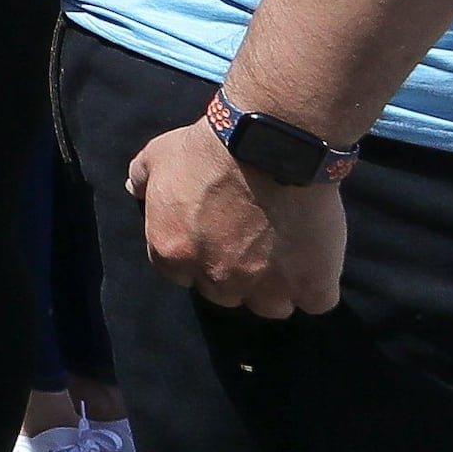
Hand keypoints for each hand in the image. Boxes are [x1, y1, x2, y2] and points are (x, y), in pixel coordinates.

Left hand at [131, 117, 348, 316]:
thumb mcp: (157, 156)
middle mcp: (217, 279)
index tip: (215, 239)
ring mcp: (266, 287)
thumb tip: (134, 190)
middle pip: (225, 293)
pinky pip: (318, 302)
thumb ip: (142, 178)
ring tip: (286, 258)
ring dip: (276, 287)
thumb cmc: (208, 149)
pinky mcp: (312, 285)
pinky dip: (318, 286)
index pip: (180, 275)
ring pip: (270, 306)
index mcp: (172, 254)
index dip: (198, 257)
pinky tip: (316, 264)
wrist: (269, 144)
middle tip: (252, 245)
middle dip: (235, 274)